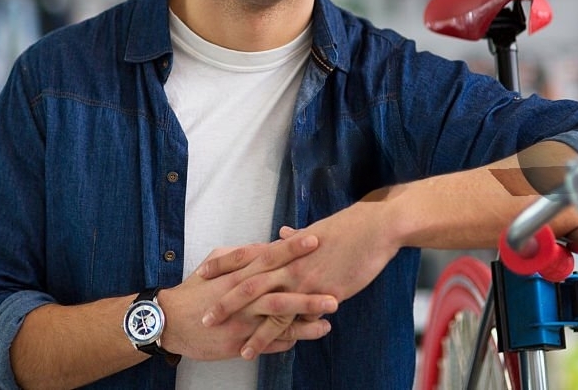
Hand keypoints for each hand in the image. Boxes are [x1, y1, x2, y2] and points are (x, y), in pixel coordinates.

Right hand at [157, 237, 337, 360]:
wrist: (170, 321)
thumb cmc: (195, 291)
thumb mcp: (215, 264)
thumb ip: (241, 255)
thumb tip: (266, 246)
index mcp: (236, 274)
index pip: (267, 257)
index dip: (290, 249)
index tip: (314, 239)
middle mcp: (241, 296)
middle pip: (277, 288)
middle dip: (306, 286)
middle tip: (335, 284)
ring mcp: (241, 321)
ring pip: (277, 317)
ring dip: (305, 315)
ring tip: (330, 314)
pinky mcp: (240, 342)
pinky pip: (271, 341)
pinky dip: (291, 337)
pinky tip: (311, 333)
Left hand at [197, 200, 400, 357]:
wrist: (374, 229)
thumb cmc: (348, 229)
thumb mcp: (316, 231)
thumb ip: (295, 238)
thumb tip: (284, 232)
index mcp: (285, 247)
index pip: (246, 254)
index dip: (223, 263)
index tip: (202, 271)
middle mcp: (287, 262)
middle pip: (247, 282)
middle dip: (223, 300)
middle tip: (203, 316)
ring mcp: (301, 278)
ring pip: (264, 304)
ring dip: (245, 325)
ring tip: (229, 341)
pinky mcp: (318, 292)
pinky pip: (291, 318)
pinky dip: (273, 335)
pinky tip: (262, 348)